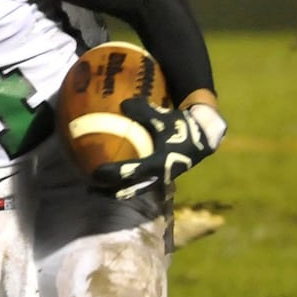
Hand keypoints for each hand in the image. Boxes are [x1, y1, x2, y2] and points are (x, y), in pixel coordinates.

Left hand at [90, 99, 226, 199]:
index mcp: (159, 162)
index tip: (96, 172)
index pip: (132, 171)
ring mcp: (160, 179)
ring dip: (116, 191)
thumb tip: (123, 104)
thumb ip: (144, 112)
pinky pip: (140, 185)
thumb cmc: (182, 127)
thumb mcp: (164, 118)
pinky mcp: (161, 178)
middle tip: (91, 188)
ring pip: (135, 190)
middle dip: (110, 190)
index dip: (114, 173)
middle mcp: (159, 175)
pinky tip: (112, 182)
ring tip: (96, 191)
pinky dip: (126, 185)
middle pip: (130, 188)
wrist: (205, 137)